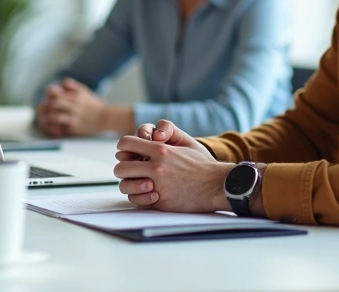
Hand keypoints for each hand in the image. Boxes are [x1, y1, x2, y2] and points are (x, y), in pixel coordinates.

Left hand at [35, 78, 129, 136]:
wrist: (105, 117)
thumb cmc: (94, 104)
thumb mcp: (84, 91)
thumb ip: (72, 86)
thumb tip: (62, 82)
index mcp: (74, 96)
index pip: (56, 92)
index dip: (49, 94)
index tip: (48, 97)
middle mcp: (74, 106)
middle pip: (54, 103)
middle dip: (46, 106)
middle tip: (43, 109)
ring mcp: (74, 117)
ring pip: (55, 116)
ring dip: (48, 117)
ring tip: (45, 118)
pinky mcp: (75, 127)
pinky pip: (61, 128)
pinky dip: (53, 128)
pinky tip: (51, 127)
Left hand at [113, 118, 229, 211]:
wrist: (218, 185)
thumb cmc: (202, 164)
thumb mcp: (185, 143)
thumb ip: (165, 138)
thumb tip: (149, 137)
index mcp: (160, 150)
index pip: (126, 144)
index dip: (124, 148)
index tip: (128, 153)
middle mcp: (157, 167)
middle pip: (120, 167)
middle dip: (124, 168)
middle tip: (131, 171)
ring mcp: (157, 186)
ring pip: (125, 185)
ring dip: (129, 184)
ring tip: (139, 184)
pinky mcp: (160, 202)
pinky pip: (136, 200)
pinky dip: (139, 198)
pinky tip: (148, 194)